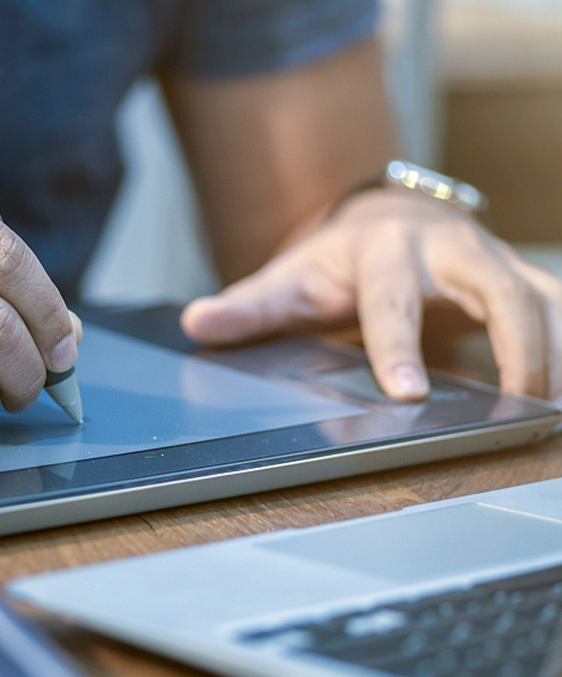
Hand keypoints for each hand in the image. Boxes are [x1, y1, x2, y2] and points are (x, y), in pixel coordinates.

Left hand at [181, 187, 561, 402]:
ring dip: (555, 350)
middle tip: (518, 404)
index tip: (408, 394)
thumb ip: (247, 308)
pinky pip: (556, 307)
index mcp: (384, 252)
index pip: (392, 302)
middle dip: (514, 346)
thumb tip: (196, 324)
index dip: (399, 346)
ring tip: (550, 409)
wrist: (380, 220)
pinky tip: (558, 391)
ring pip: (541, 297)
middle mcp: (447, 249)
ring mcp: (490, 261)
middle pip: (497, 290)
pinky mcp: (516, 278)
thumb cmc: (333, 260)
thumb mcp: (288, 280)